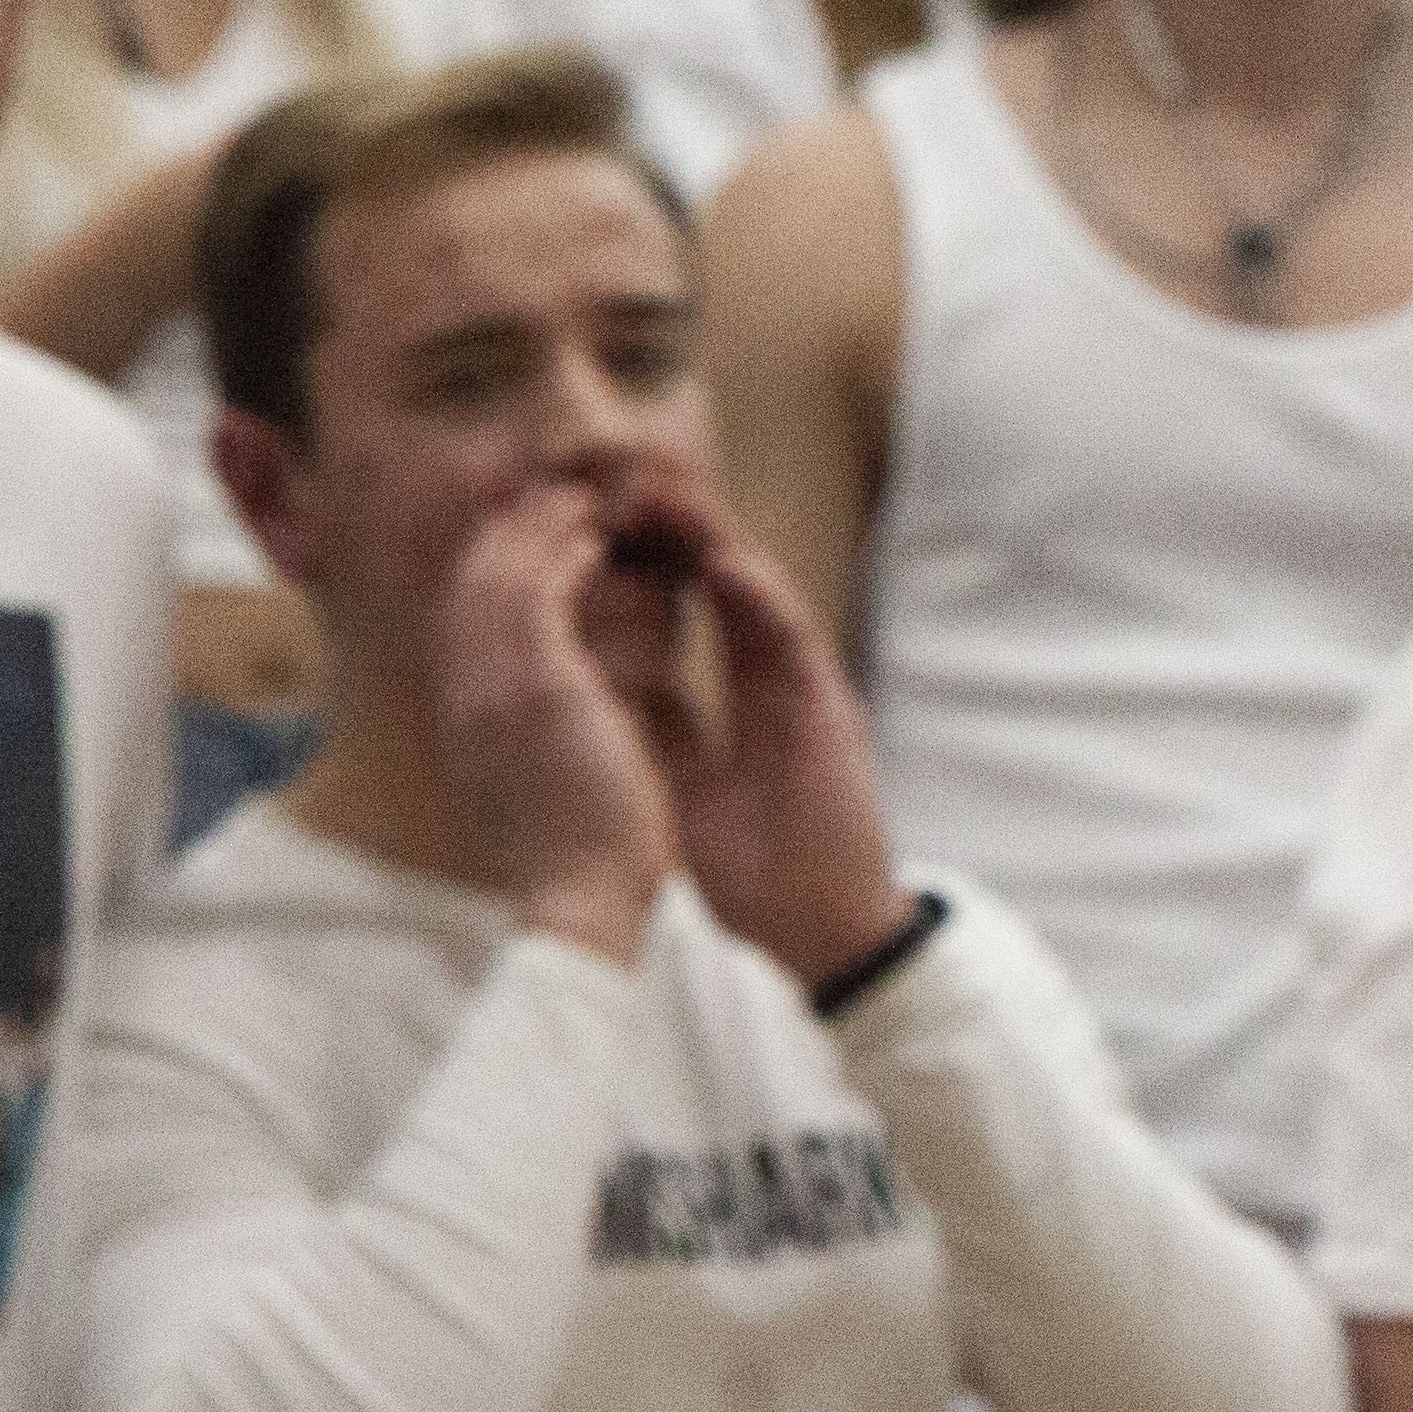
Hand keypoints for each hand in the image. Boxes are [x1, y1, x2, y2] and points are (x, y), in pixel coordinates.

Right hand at [437, 482, 677, 960]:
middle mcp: (463, 697)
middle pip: (467, 586)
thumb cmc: (576, 853)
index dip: (486, 573)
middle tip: (547, 498)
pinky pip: (541, 593)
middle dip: (504, 535)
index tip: (520, 542)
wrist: (581, 896)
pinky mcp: (540, 686)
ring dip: (537, 530)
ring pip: (500, 577)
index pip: (458, 623)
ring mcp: (494, 689)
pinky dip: (562, 556)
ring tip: (575, 500)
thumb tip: (548, 716)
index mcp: (462, 721)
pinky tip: (593, 538)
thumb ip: (529, 735)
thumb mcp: (534, 781)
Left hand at [618, 481, 917, 994]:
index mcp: (733, 698)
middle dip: (669, 530)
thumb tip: (606, 688)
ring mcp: (801, 691)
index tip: (583, 520)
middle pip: (716, 585)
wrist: (813, 929)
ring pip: (757, 594)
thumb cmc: (753, 870)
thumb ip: (662, 726)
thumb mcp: (682, 779)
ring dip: (715, 540)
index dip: (637, 563)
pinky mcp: (828, 710)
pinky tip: (724, 561)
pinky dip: (761, 597)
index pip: (680, 611)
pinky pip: (791, 639)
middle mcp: (769, 681)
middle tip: (618, 482)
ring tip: (667, 495)